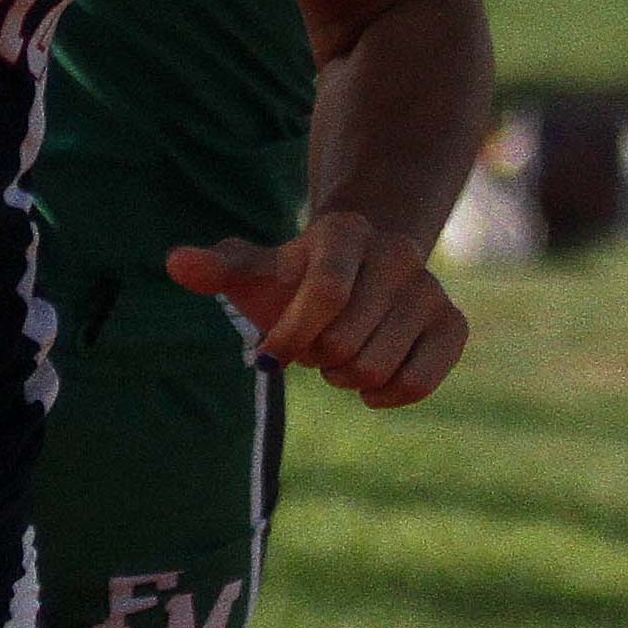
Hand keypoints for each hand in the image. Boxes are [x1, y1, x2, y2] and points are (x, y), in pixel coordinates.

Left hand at [169, 213, 468, 406]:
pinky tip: (369, 384)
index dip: (292, 335)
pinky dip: (386, 395)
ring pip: (378, 367)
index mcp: (345, 232)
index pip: (324, 293)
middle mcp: (396, 253)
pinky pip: (419, 383)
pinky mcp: (452, 324)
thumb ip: (219, 268)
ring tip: (339, 355)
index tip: (268, 357)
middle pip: (346, 341)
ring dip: (346, 378)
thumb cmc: (296, 276)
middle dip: (316, 358)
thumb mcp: (256, 270)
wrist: (360, 271)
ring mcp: (430, 289)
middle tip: (312, 345)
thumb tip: (175, 264)